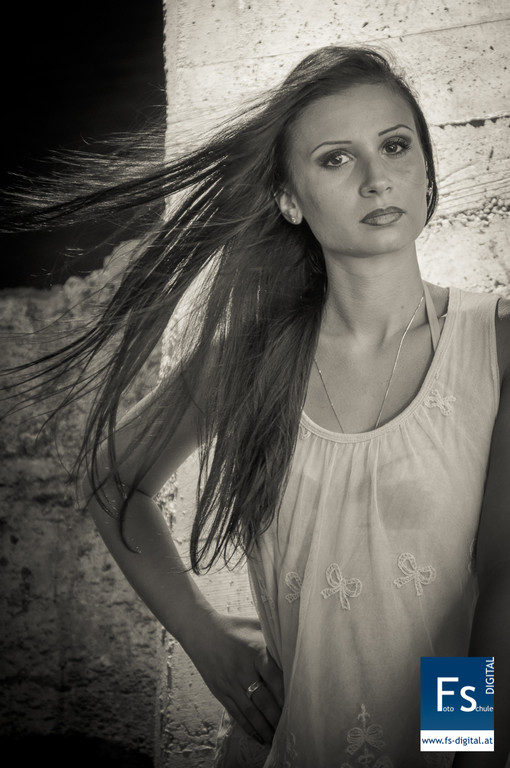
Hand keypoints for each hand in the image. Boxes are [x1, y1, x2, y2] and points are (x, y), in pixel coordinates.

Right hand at [186, 612, 283, 744]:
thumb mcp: (255, 625)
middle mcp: (243, 669)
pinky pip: (236, 713)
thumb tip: (296, 641)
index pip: (275, 677)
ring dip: (265, 727)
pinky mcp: (220, 691)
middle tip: (292, 728)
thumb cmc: (234, 627)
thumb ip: (274, 634)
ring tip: (278, 738)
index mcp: (255, 651)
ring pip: (250, 711)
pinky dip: (248, 726)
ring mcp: (230, 682)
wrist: (201, 631)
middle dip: (278, 717)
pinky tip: (259, 736)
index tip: (299, 705)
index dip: (287, 694)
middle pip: (264, 699)